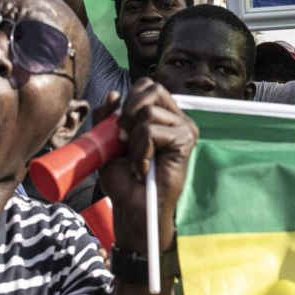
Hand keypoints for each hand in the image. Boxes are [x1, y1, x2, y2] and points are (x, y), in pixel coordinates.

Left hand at [98, 78, 198, 252]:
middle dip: (129, 111)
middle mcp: (176, 117)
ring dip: (133, 140)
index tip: (118, 126)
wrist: (133, 209)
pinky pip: (152, 131)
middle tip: (124, 139)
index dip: (129, 98)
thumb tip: (114, 94)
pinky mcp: (186, 139)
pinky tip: (145, 167)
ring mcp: (184, 127)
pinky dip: (141, 150)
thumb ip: (109, 118)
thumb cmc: (124, 180)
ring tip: (138, 160)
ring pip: (148, 113)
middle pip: (152, 88)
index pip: (147, 86)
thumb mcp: (108, 142)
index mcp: (162, 115)